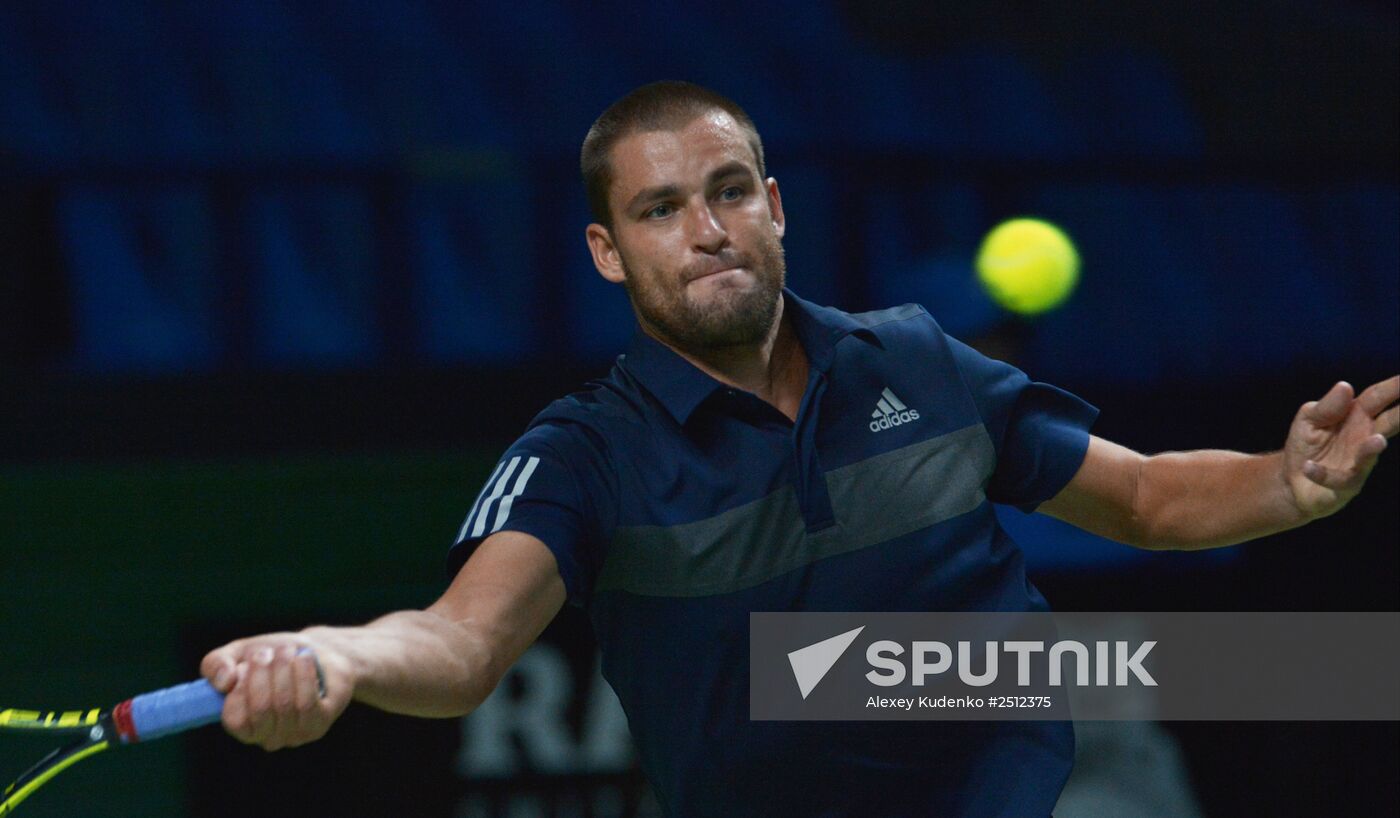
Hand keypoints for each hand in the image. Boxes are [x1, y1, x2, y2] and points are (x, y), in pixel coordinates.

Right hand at [200, 629, 353, 750]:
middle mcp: (267, 738)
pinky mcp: (318, 725)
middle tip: (266, 652)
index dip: (239, 689)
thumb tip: (223, 681)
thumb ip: (216, 664)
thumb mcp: (238, 654)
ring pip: (285, 704)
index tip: (245, 664)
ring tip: (286, 650)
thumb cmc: (272, 658)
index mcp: (243, 726)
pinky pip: (307, 703)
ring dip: (284, 668)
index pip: (234, 719)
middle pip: (261, 709)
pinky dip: (303, 674)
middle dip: (263, 673)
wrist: (314, 653)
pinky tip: (303, 658)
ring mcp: (293, 735)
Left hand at [1282, 376, 1398, 519]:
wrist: (1292, 481)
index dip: (1394, 387)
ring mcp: (1357, 462)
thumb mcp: (1309, 419)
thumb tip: (1345, 386)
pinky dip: (1323, 473)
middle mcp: (1364, 438)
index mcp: (1356, 416)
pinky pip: (1337, 479)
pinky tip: (1309, 467)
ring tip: (1378, 441)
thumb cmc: (1306, 445)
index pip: (1377, 397)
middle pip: (1389, 423)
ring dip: (1372, 449)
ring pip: (1369, 455)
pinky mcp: (1344, 485)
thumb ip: (1327, 406)